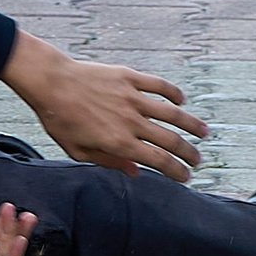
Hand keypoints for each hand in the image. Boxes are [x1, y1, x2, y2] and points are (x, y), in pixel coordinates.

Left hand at [0, 30, 208, 179]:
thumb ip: (109, 162)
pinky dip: (174, 94)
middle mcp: (131, 121)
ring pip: (172, 113)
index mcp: (119, 143)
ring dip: (191, 124)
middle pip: (170, 140)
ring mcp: (132, 97)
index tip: (186, 177)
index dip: (176, 171)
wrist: (51, 82)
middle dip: (189, 152)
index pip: (158, 161)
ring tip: (204, 131)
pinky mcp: (129, 77)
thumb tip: (136, 172)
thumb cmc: (59, 119)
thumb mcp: (78, 150)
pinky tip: (182, 101)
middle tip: (199, 159)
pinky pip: (158, 86)